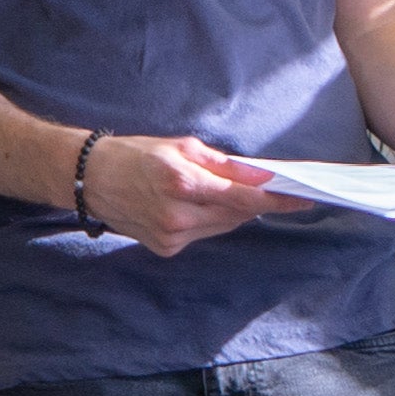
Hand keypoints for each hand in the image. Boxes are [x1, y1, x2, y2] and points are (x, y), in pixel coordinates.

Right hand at [79, 134, 301, 253]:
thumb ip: (225, 164)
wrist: (90, 177)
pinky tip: (192, 206)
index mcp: (183, 182)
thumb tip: (262, 175)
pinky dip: (208, 220)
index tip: (304, 199)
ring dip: (231, 211)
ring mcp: (171, 236)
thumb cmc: (137, 154)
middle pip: (238, 215)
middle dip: (254, 202)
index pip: (245, 197)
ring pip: (222, 227)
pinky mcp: (165, 249)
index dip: (278, 200)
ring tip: (218, 191)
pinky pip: (202, 235)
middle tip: (268, 187)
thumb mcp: (183, 146)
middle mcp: (178, 215)